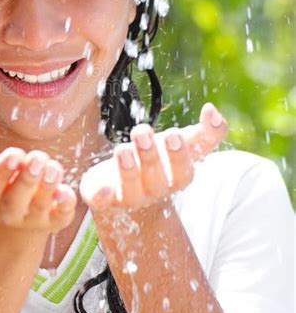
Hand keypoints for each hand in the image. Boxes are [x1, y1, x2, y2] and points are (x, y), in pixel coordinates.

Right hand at [0, 129, 76, 231]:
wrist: (8, 215)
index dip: (0, 173)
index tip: (13, 153)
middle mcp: (7, 212)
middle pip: (15, 200)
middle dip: (26, 179)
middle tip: (36, 157)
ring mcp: (31, 218)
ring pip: (40, 206)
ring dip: (47, 186)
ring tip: (53, 167)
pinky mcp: (53, 219)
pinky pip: (61, 217)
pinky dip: (65, 205)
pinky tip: (67, 190)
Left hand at [80, 103, 227, 211]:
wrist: (124, 190)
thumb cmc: (157, 161)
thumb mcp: (180, 146)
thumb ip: (204, 133)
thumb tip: (213, 110)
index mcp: (174, 178)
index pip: (183, 173)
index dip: (179, 156)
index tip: (174, 134)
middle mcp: (154, 191)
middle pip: (156, 180)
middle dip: (150, 157)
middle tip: (143, 133)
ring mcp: (129, 197)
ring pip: (130, 190)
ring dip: (127, 170)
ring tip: (122, 149)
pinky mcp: (104, 198)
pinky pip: (103, 201)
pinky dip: (101, 196)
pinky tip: (100, 190)